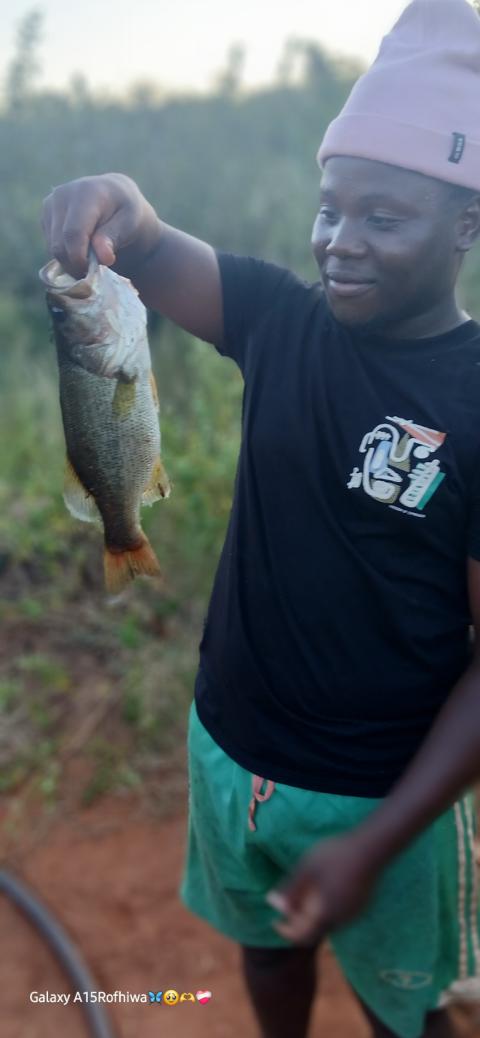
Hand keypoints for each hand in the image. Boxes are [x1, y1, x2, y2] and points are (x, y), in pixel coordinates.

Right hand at [41, 172, 161, 279]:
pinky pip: (50, 243)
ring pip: (52, 246)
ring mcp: (50, 203)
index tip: (93, 270)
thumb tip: (103, 258)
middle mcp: (62, 194)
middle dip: (75, 263)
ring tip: (90, 258)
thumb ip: (113, 237)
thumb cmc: (124, 211)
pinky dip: (64, 252)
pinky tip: (80, 248)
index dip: (80, 258)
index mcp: (86, 193)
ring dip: (69, 260)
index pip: (73, 234)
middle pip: (59, 244)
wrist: (113, 194)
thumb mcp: (129, 223)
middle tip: (93, 270)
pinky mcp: (45, 212)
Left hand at [266, 833, 379, 945]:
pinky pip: (340, 916)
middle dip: (299, 925)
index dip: (286, 931)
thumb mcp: (307, 869)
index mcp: (324, 914)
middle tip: (288, 911)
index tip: (275, 922)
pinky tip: (324, 893)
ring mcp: (354, 914)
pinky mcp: (362, 906)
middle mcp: (340, 921)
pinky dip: (327, 911)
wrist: (371, 849)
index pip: (301, 936)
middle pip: (315, 932)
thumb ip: (290, 889)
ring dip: (314, 918)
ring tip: (304, 900)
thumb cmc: (335, 857)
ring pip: (329, 924)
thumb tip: (272, 904)